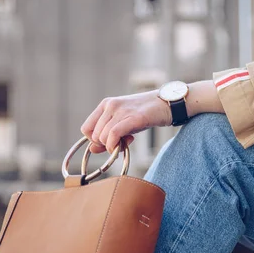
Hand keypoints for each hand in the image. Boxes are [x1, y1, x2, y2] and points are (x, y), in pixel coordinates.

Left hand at [81, 80, 222, 153]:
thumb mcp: (123, 123)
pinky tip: (125, 144)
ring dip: (113, 146)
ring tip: (128, 140)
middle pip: (94, 136)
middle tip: (123, 141)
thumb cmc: (146, 114)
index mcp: (106, 104)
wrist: (167, 104)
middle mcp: (110, 105)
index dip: (95, 140)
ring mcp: (120, 110)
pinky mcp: (132, 118)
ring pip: (103, 137)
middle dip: (106, 145)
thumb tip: (92, 149)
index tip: (110, 142)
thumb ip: (107, 135)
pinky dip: (114, 145)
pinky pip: (113, 135)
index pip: (86, 129)